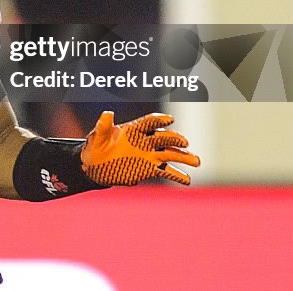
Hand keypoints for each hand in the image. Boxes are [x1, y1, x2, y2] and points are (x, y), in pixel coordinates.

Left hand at [80, 111, 200, 185]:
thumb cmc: (96, 147)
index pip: (149, 122)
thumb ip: (103, 126)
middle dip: (175, 139)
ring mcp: (149, 155)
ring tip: (196, 161)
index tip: (170, 119)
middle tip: (184, 142)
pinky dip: (177, 175)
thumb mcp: (97, 136)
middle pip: (164, 138)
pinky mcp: (149, 169)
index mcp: (134, 129)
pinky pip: (166, 171)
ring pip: (170, 154)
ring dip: (184, 157)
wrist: (96, 166)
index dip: (159, 120)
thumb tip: (107, 113)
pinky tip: (187, 180)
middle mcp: (145, 141)